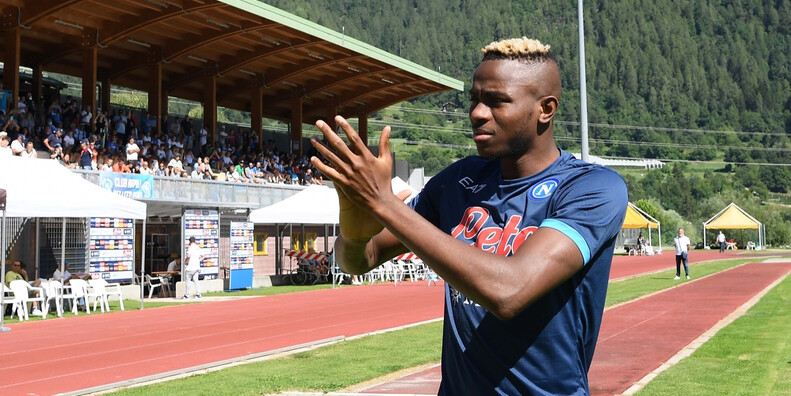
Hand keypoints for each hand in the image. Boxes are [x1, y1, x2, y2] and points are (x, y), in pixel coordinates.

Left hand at [310, 116, 408, 239]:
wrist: (380, 201)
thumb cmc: (384, 181)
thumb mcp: (386, 160)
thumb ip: (384, 143)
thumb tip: (387, 128)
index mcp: (366, 156)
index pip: (354, 137)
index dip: (345, 126)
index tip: (337, 118)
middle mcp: (356, 163)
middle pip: (339, 144)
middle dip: (328, 132)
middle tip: (319, 122)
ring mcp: (349, 173)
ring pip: (331, 157)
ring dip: (321, 147)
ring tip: (312, 138)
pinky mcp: (344, 183)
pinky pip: (330, 173)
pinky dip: (321, 166)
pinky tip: (313, 159)